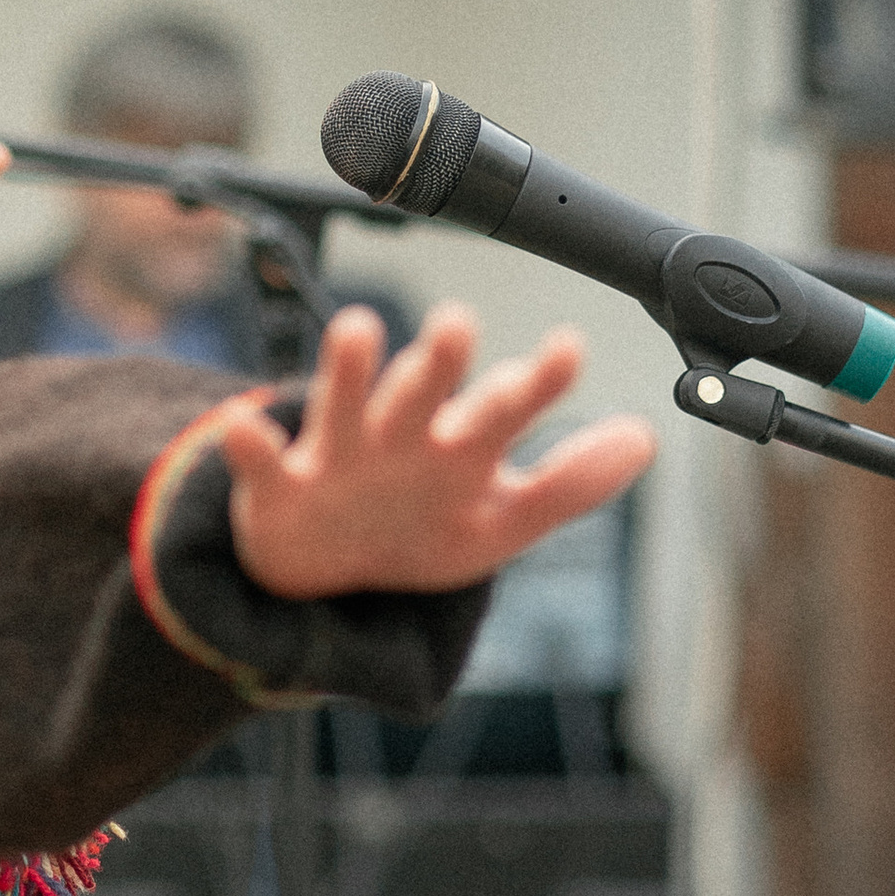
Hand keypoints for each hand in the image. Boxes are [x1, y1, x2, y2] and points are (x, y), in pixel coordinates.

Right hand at [222, 303, 655, 601]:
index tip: (568, 347)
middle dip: (441, 363)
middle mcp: (400, 436)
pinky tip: (248, 428)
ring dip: (349, 370)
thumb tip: (646, 438)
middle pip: (426, 394)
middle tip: (460, 324)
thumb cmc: (417, 528)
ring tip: (356, 331)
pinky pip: (261, 463)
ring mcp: (337, 457)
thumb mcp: (500, 521)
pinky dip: (251, 445)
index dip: (538, 382)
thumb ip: (571, 483)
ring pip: (344, 406)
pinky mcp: (278, 488)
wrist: (318, 572)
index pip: (505, 408)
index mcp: (458, 446)